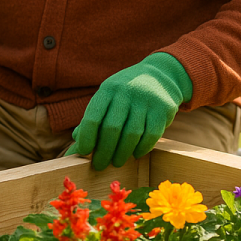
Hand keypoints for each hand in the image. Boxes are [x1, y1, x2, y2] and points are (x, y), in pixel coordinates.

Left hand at [65, 53, 192, 169]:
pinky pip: (151, 135)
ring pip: (132, 134)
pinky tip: (135, 154)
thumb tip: (76, 145)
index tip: (84, 153)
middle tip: (100, 165)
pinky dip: (141, 148)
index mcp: (108, 89)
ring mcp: (146, 100)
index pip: (93, 117)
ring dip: (122, 153)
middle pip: (112, 129)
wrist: (160, 75)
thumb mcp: (107, 98)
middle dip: (104, 151)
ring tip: (117, 162)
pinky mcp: (163, 109)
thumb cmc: (126, 93)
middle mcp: (126, 92)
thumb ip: (93, 119)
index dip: (87, 138)